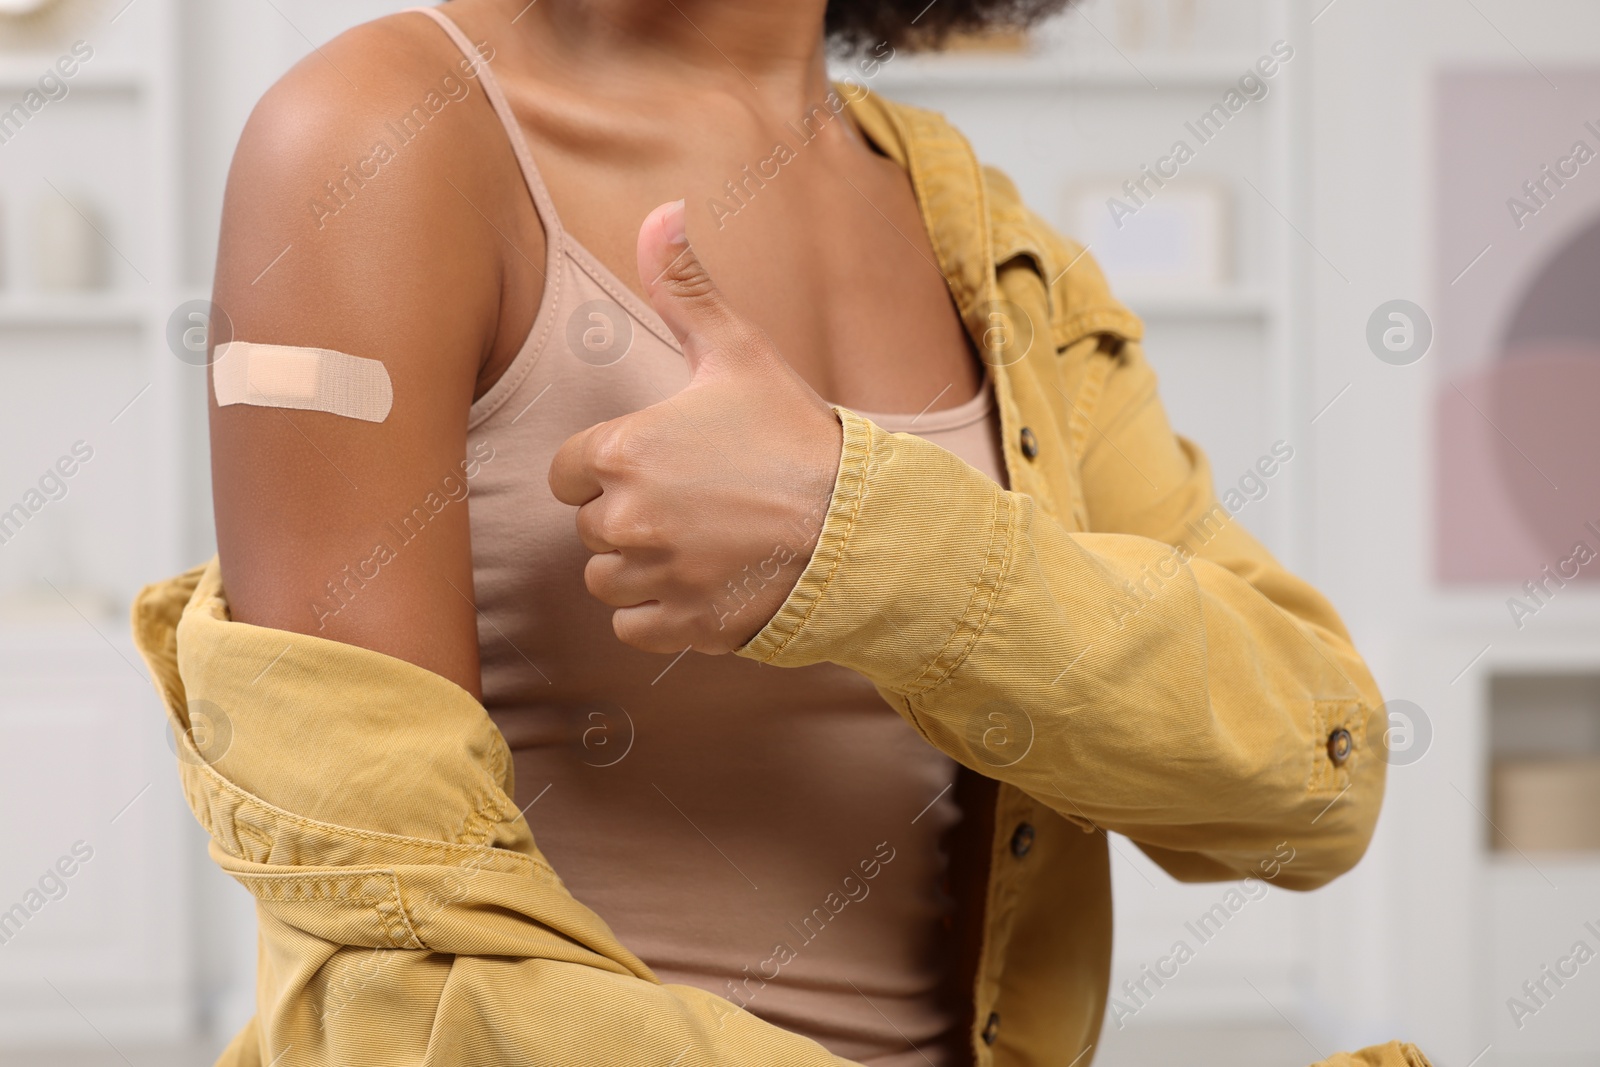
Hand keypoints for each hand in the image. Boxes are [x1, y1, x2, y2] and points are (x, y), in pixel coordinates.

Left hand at [548, 200, 844, 653]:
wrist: (861, 524)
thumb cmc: (795, 436)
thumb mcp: (738, 353)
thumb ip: (685, 288)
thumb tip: (661, 209)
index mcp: (625, 450)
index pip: (570, 472)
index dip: (610, 468)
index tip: (662, 466)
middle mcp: (627, 517)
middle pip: (590, 527)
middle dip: (629, 517)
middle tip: (696, 502)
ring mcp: (654, 576)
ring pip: (608, 579)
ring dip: (641, 567)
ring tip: (701, 543)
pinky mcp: (680, 626)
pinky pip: (634, 625)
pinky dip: (661, 613)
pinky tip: (706, 583)